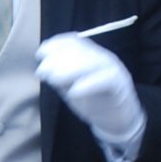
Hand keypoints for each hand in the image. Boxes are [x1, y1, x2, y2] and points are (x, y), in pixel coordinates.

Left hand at [36, 32, 142, 160]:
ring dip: (70, 69)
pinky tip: (73, 92)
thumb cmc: (94, 102)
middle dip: (59, 58)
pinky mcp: (120, 85)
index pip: (75, 42)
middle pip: (82, 51)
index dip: (57, 44)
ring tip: (53, 79)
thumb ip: (60, 77)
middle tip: (42, 71)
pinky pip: (106, 80)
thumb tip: (43, 68)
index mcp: (91, 55)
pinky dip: (88, 84)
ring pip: (93, 62)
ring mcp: (113, 69)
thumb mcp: (72, 87)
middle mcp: (102, 58)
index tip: (40, 53)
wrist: (120, 119)